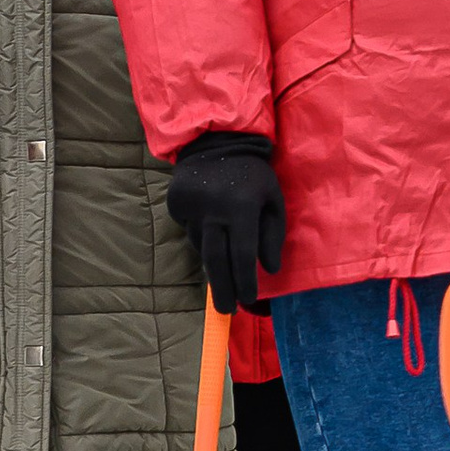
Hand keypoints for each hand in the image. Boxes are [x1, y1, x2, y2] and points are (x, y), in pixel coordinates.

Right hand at [166, 131, 285, 312]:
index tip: (248, 300)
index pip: (243, 254)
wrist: (216, 140)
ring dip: (213, 261)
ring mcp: (191, 208)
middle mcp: (214, 210)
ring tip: (224, 267)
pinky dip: (202, 237)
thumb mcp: (273, 198)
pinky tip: (211, 228)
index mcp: (242, 207)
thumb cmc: (253, 173)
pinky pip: (190, 232)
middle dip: (223, 289)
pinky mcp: (176, 206)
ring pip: (202, 247)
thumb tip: (270, 269)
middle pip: (217, 261)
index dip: (246, 281)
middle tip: (227, 310)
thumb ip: (273, 234)